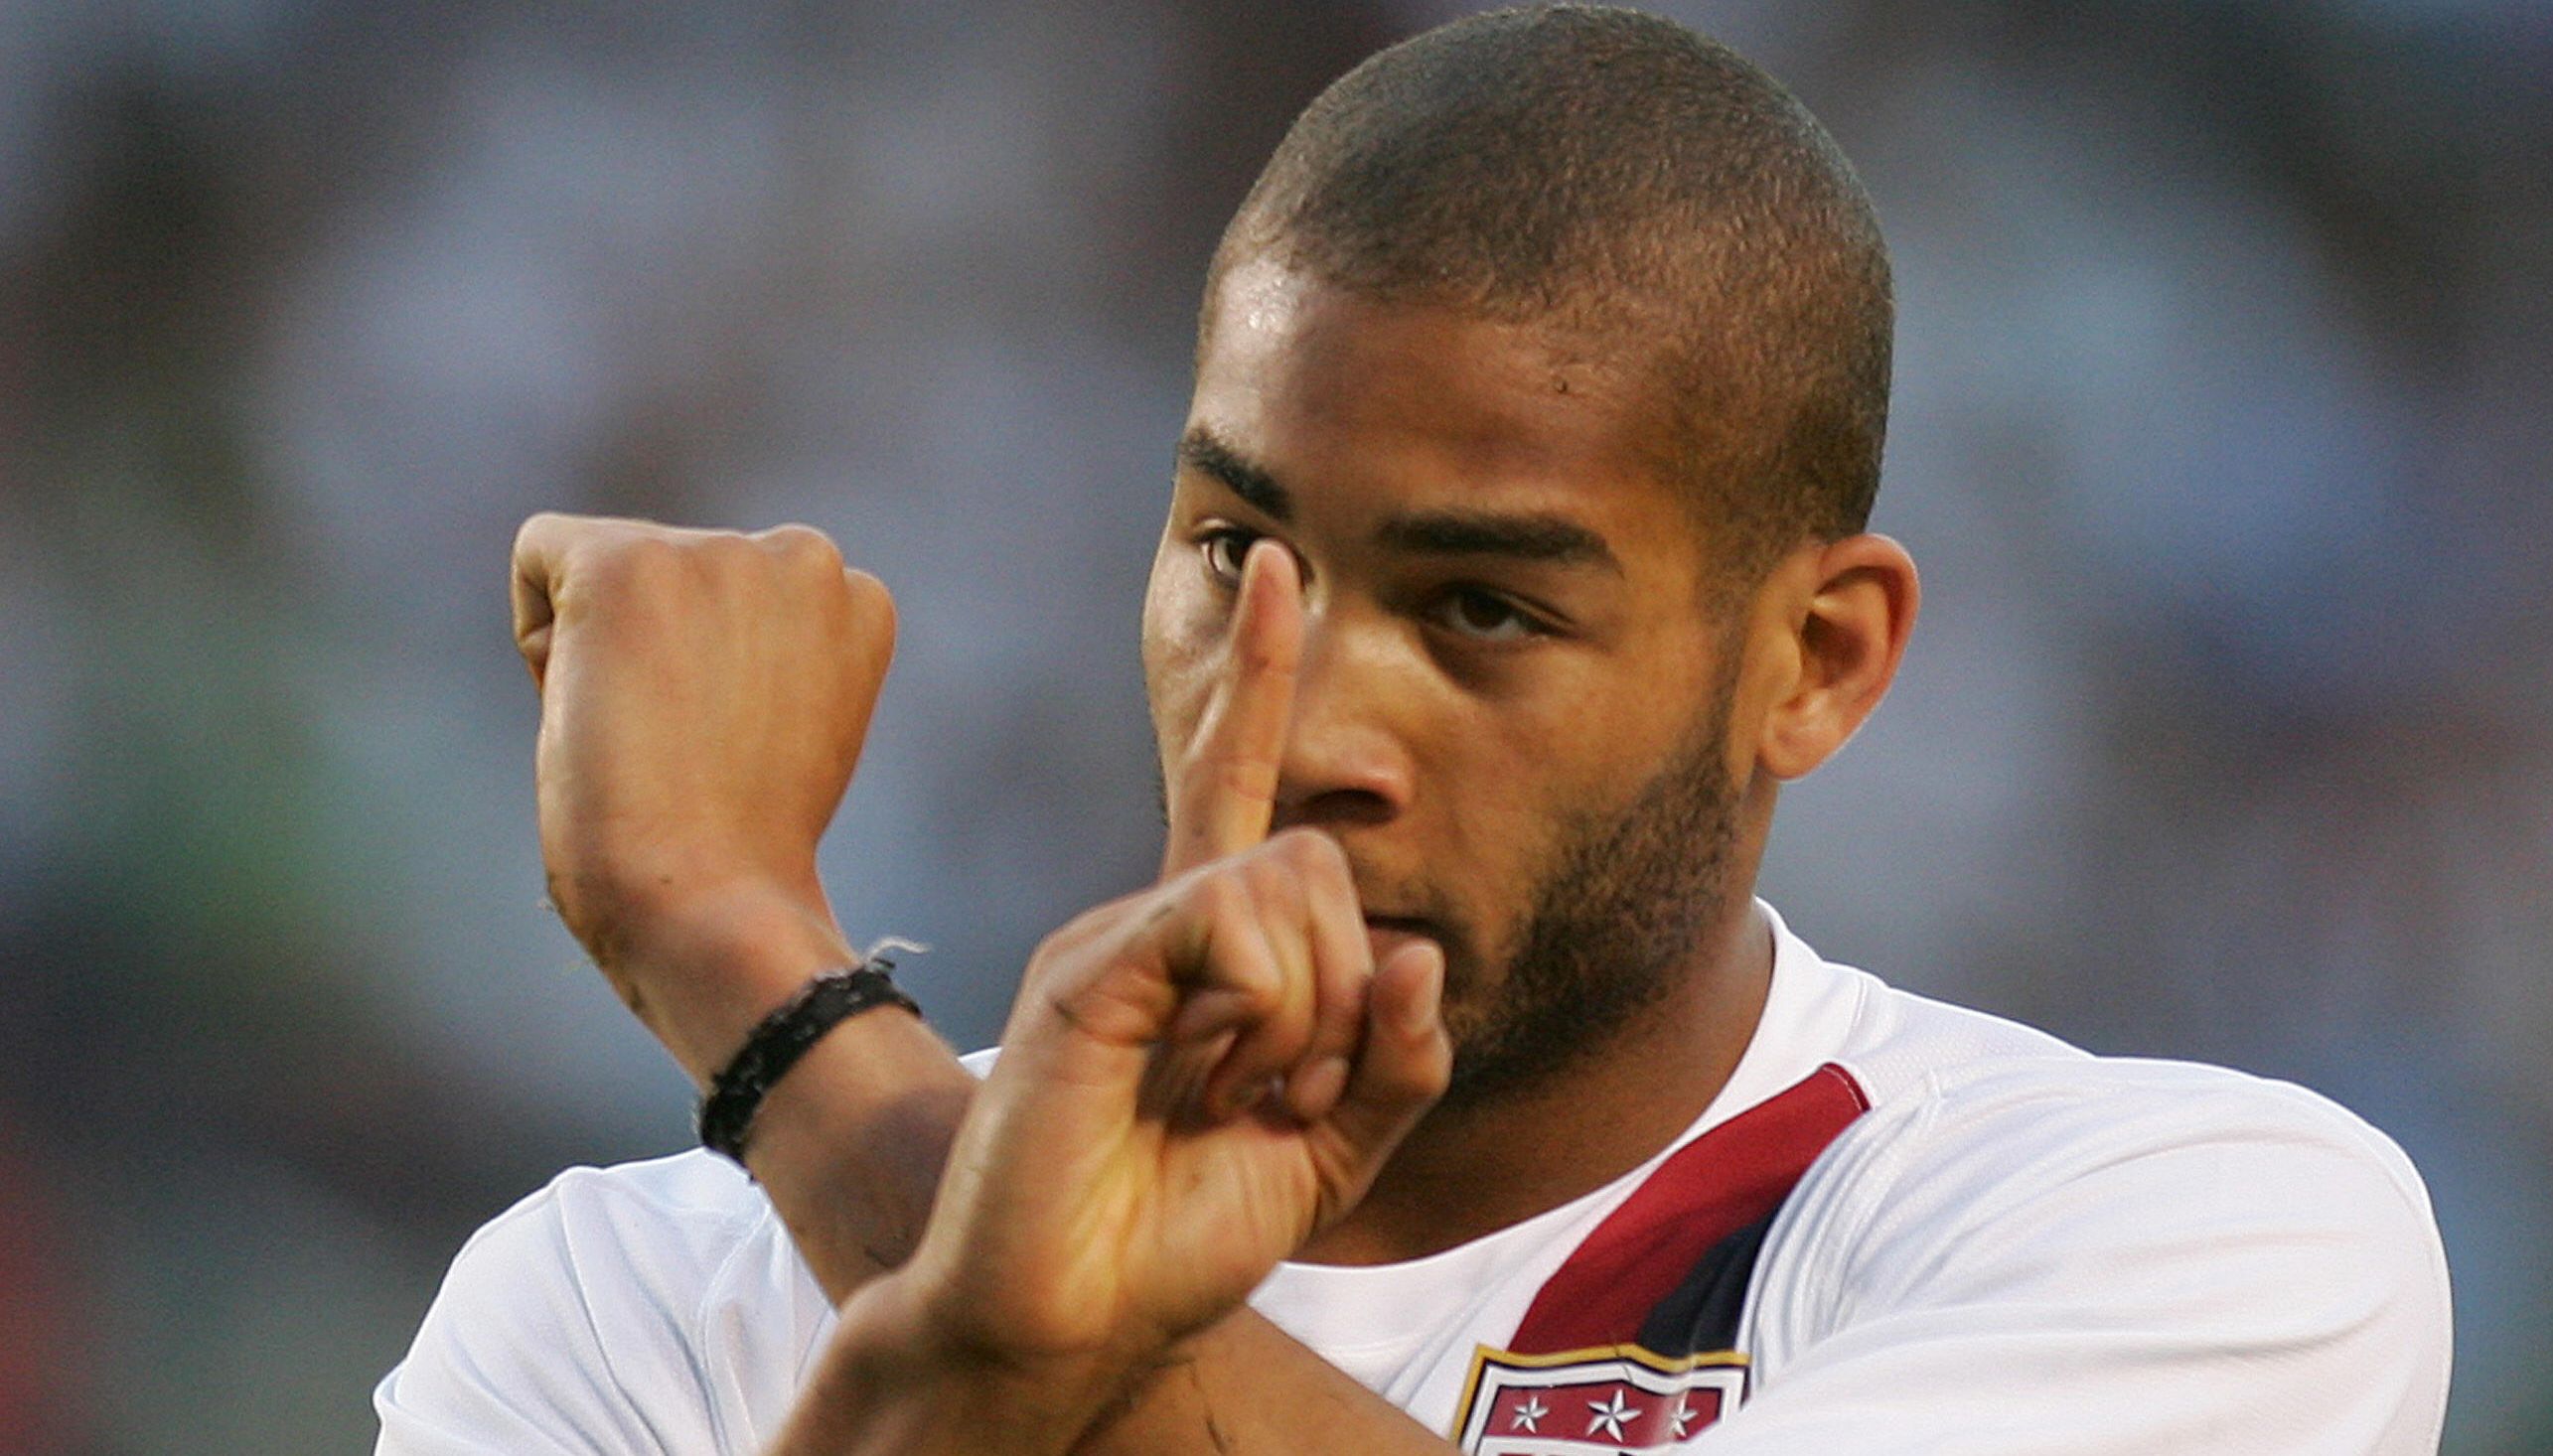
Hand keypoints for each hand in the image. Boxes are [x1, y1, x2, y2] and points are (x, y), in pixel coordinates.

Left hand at [510, 513, 895, 1072]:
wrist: (711, 900)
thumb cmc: (744, 851)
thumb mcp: (792, 726)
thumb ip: (765, 657)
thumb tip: (685, 637)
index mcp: (855, 598)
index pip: (742, 597)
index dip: (711, 679)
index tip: (728, 753)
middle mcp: (802, 556)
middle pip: (676, 574)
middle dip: (660, 652)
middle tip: (685, 754)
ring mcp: (717, 552)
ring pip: (612, 573)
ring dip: (607, 652)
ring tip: (648, 741)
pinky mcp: (628, 563)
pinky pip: (541, 551)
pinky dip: (541, 638)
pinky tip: (593, 708)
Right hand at [806, 541, 1449, 1449]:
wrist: (1067, 1321)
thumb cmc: (1171, 1243)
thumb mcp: (1327, 1157)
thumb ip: (1394, 1060)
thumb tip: (1420, 952)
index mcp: (1205, 952)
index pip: (1234, 788)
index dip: (1257, 679)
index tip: (1278, 568)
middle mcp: (1155, 920)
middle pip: (1316, 853)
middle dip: (1345, 990)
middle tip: (1284, 1093)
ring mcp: (1116, 935)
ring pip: (1286, 885)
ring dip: (1305, 1020)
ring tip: (1232, 1099)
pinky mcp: (1090, 966)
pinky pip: (1228, 927)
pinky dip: (1259, 1018)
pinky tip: (1202, 1082)